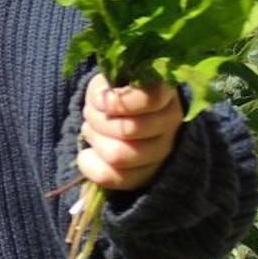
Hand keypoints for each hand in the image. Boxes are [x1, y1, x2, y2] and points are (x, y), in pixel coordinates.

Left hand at [78, 73, 181, 191]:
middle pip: (127, 130)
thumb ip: (107, 88)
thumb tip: (106, 102)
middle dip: (98, 120)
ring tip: (92, 131)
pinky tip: (87, 153)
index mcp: (165, 95)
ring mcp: (161, 153)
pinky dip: (89, 164)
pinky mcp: (144, 175)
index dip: (119, 102)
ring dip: (94, 140)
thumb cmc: (113, 94)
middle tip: (92, 114)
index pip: (149, 99)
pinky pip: (109, 177)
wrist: (117, 118)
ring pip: (117, 155)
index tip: (103, 101)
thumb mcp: (108, 81)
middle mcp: (170, 125)